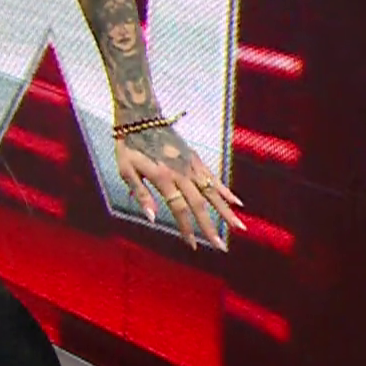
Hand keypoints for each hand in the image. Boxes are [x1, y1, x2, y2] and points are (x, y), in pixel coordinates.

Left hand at [115, 124, 244, 249]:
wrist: (140, 118)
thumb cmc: (129, 146)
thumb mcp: (126, 170)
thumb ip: (140, 194)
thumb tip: (151, 218)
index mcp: (163, 178)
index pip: (178, 209)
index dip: (186, 228)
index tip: (193, 245)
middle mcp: (181, 174)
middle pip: (199, 205)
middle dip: (210, 227)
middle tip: (221, 246)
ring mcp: (191, 166)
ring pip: (212, 192)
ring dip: (226, 211)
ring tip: (239, 227)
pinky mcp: (195, 158)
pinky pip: (213, 177)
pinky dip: (225, 190)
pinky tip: (237, 202)